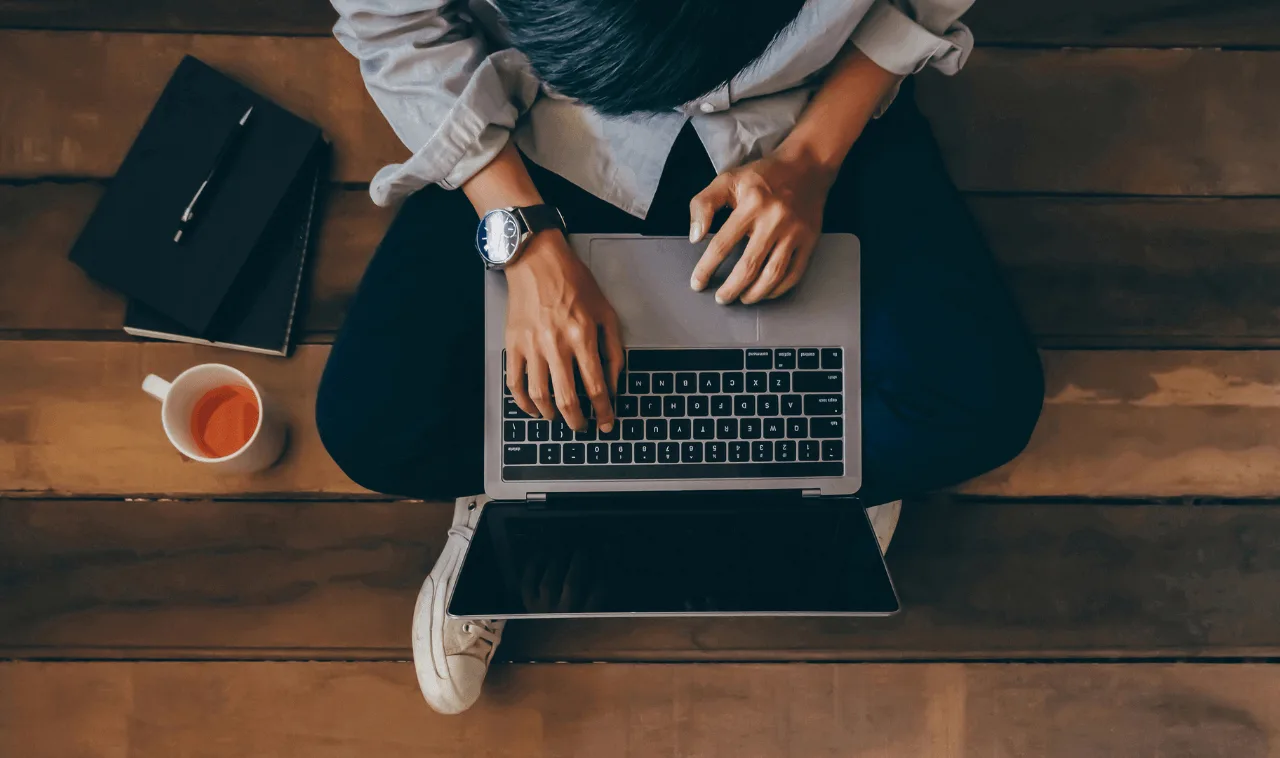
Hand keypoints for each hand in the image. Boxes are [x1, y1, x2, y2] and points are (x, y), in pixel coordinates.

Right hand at [505, 230, 623, 432]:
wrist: (537, 261)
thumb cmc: (573, 282)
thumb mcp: (606, 311)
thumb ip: (613, 349)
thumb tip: (614, 381)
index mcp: (583, 336)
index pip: (596, 387)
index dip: (604, 411)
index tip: (606, 421)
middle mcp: (556, 344)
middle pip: (567, 399)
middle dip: (578, 421)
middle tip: (583, 426)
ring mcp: (532, 346)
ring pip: (540, 396)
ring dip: (552, 415)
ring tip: (560, 418)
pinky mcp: (513, 344)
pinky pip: (516, 382)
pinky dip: (524, 402)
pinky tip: (534, 408)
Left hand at [688, 152, 835, 304]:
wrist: (806, 166)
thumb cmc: (762, 176)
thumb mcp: (727, 180)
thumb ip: (703, 205)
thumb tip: (695, 237)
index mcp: (751, 205)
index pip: (722, 244)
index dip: (706, 268)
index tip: (697, 283)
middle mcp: (774, 220)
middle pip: (749, 266)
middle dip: (731, 288)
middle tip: (721, 298)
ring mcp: (794, 232)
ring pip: (773, 274)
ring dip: (755, 293)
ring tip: (742, 298)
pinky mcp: (809, 240)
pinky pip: (794, 273)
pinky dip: (778, 289)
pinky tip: (765, 292)